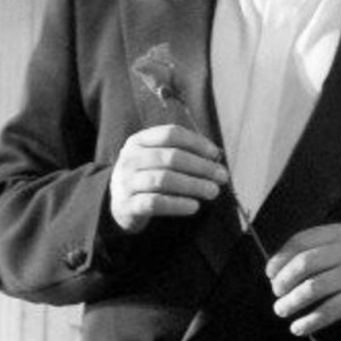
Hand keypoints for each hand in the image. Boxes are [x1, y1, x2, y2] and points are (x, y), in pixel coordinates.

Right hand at [110, 125, 227, 233]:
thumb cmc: (146, 176)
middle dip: (201, 166)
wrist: (118, 204)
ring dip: (193, 185)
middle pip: (170, 157)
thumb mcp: (156, 159)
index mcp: (138, 141)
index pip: (171, 134)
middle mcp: (130, 159)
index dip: (196, 142)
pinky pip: (155, 203)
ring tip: (213, 191)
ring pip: (163, 180)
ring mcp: (126, 182)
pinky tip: (194, 206)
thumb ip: (182, 153)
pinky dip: (177, 204)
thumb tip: (216, 156)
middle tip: (221, 176)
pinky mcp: (127, 205)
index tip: (215, 154)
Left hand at [266, 223, 340, 336]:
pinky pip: (331, 310)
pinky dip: (311, 321)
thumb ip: (316, 249)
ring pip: (315, 288)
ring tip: (282, 310)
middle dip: (284, 280)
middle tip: (276, 293)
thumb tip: (277, 267)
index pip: (302, 240)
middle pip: (306, 263)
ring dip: (293, 302)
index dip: (281, 257)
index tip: (270, 273)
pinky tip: (299, 328)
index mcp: (339, 233)